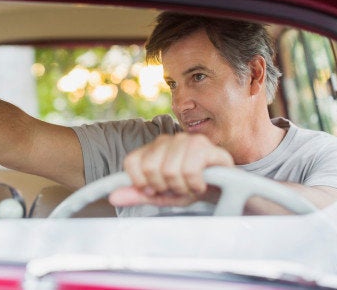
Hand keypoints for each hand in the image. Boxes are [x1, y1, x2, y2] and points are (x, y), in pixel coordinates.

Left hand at [109, 133, 232, 206]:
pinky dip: (195, 184)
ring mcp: (187, 140)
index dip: (141, 182)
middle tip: (177, 188)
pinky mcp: (206, 146)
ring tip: (190, 186)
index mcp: (154, 149)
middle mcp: (168, 140)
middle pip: (150, 167)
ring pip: (170, 170)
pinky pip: (190, 169)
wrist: (224, 191)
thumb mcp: (161, 195)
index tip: (154, 190)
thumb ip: (138, 194)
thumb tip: (113, 197)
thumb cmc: (190, 189)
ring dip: (182, 187)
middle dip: (164, 187)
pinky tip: (201, 183)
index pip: (132, 162)